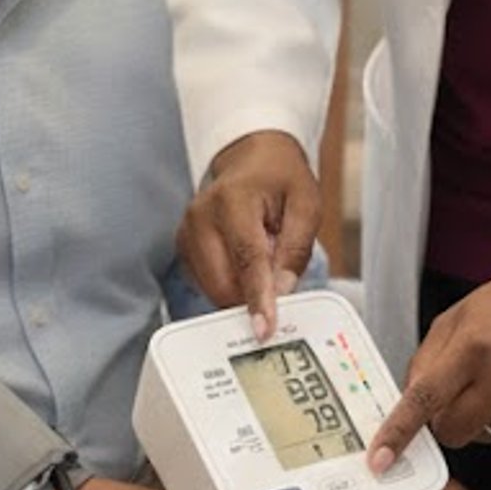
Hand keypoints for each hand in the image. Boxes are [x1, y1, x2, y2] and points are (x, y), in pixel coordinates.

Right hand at [176, 130, 321, 339]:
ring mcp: (187, 233)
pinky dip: (230, 283)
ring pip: (214, 290)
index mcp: (232, 200)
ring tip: (260, 254)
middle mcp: (200, 217)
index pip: (246, 259)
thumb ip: (296, 249)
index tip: (264, 328)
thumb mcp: (307, 205)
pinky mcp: (183, 249)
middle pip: (224, 284)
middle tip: (278, 269)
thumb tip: (282, 291)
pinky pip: (208, 285)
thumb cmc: (280, 178)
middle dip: (254, 294)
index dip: (257, 298)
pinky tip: (243, 259)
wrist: (252, 161)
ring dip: (242, 288)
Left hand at [371, 263, 490, 467]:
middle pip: (453, 431)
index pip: (425, 398)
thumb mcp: (455, 319)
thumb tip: (405, 408)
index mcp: (473, 344)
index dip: (399, 432)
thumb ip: (426, 363)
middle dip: (446, 420)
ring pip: (484, 436)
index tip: (380, 458)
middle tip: (461, 390)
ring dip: (482, 416)